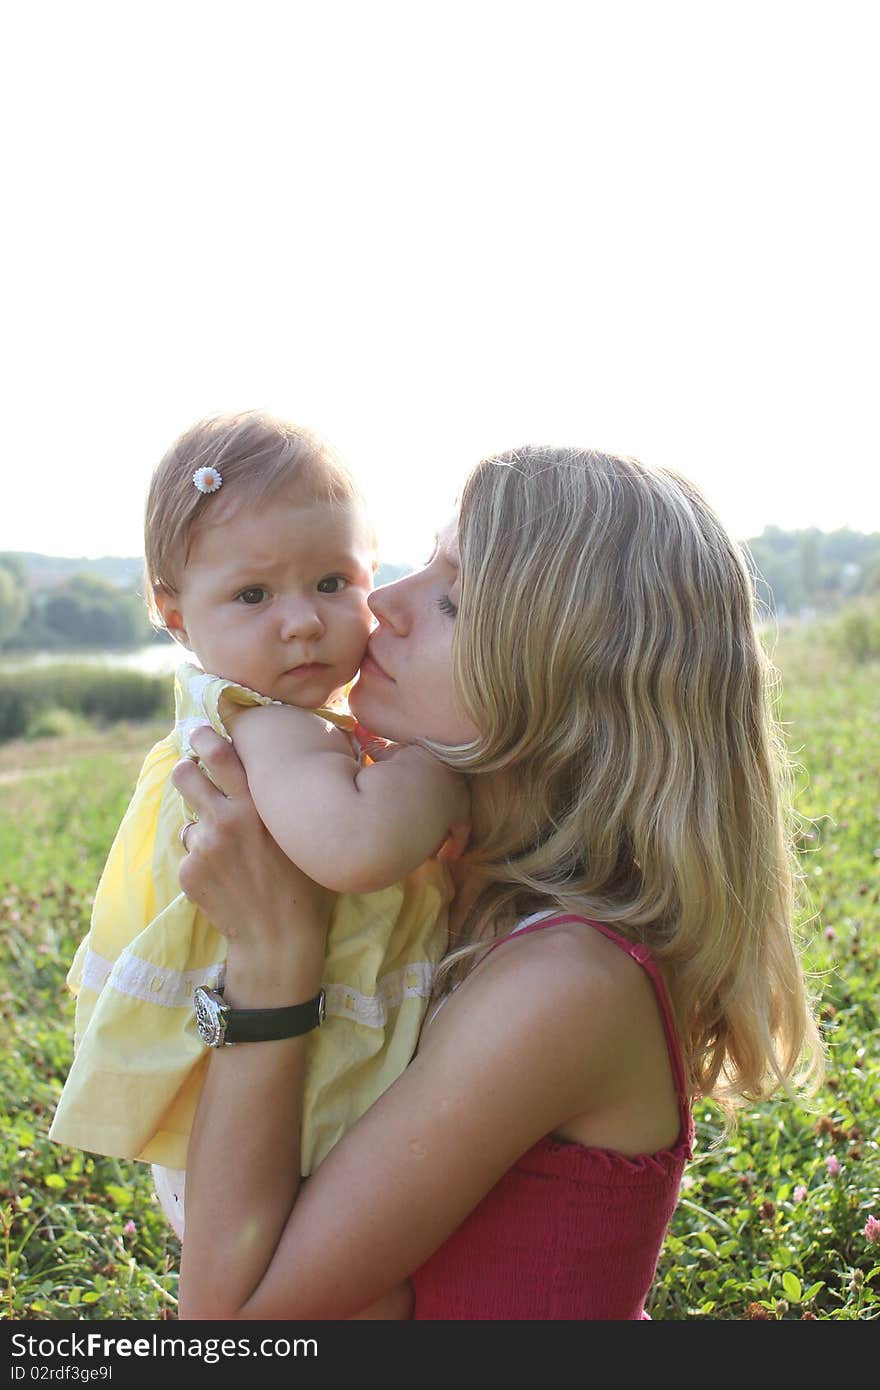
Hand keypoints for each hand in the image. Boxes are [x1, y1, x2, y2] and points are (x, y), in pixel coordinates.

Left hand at [171, 726, 333, 1000]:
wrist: (279, 938)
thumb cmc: (306, 884)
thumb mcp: (302, 832)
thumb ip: (284, 800)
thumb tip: (282, 770)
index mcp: (257, 804)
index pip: (219, 753)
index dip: (204, 736)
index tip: (199, 731)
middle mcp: (226, 819)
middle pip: (185, 774)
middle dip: (187, 769)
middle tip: (194, 772)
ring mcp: (204, 847)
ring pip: (189, 818)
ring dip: (202, 824)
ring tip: (224, 844)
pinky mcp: (189, 872)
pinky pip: (190, 852)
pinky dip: (203, 859)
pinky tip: (226, 876)